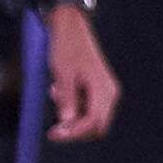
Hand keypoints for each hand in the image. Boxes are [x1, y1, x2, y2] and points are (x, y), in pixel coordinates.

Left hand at [43, 2, 117, 141]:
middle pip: (96, 125)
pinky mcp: (96, 88)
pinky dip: (73, 106)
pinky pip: (87, 106)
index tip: (53, 134)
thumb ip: (66, 98)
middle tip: (54, 127)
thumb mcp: (62, 74)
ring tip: (55, 95)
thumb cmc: (66, 47)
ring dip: (73, 117)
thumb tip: (67, 121)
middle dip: (75, 130)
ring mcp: (104, 90)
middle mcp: (108, 92)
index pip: (93, 123)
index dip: (73, 133)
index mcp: (103, 89)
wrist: (70, 27)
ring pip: (91, 117)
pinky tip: (60, 91)